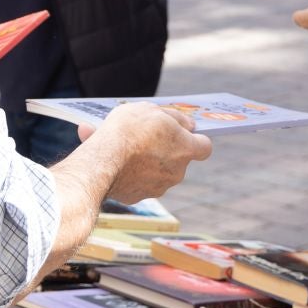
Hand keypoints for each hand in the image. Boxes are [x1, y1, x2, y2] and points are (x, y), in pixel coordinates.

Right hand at [85, 104, 211, 204]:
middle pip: (177, 160)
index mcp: (185, 149)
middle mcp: (177, 172)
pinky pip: (137, 183)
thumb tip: (188, 125)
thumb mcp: (153, 110)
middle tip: (145, 137)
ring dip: (146, 162)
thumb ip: (175, 118)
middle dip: (165, 150)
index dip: (195, 139)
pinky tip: (114, 163)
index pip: (205, 147)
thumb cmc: (129, 130)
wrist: (103, 160)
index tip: (184, 133)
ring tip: (124, 149)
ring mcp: (158, 187)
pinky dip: (130, 174)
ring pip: (156, 172)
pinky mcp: (138, 197)